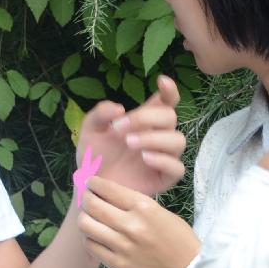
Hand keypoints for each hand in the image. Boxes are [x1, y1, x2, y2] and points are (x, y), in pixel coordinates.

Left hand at [78, 76, 185, 196]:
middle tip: (119, 128)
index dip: (169, 90)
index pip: (166, 101)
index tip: (162, 81)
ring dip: (154, 138)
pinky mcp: (165, 178)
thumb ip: (100, 114)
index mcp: (146, 121)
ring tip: (129, 143)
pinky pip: (177, 168)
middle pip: (170, 117)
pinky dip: (163, 160)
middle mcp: (159, 136)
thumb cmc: (95, 156)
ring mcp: (164, 157)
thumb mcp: (90, 131)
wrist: (91, 186)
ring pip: (178, 140)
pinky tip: (145, 158)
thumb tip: (119, 108)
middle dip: (146, 118)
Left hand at [79, 177, 200, 267]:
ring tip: (89, 216)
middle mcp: (131, 225)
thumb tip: (105, 194)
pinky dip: (89, 237)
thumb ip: (133, 203)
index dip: (94, 183)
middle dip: (85, 197)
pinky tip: (95, 235)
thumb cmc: (177, 237)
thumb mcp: (160, 211)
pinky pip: (91, 245)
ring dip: (84, 217)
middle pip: (92, 205)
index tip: (91, 183)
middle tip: (86, 198)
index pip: (108, 189)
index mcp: (144, 207)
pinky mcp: (117, 263)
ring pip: (86, 225)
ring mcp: (122, 246)